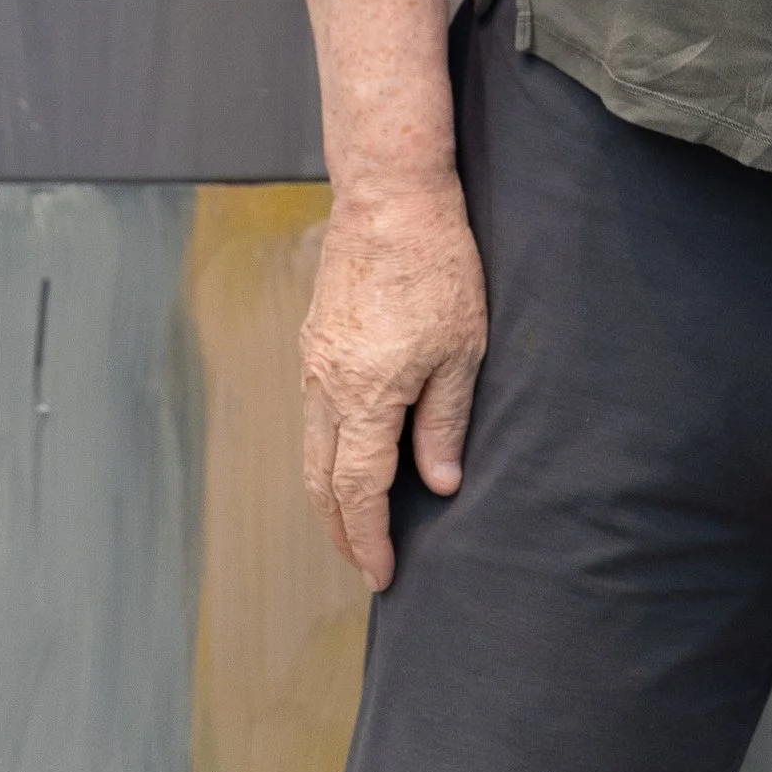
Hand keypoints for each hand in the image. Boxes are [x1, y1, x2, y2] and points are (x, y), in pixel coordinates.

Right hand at [300, 178, 487, 586]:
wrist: (389, 198)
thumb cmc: (437, 267)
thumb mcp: (461, 350)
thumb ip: (445, 422)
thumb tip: (439, 484)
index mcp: (366, 396)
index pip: (359, 491)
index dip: (368, 539)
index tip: (381, 574)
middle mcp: (326, 386)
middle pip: (320, 481)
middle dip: (340, 530)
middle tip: (364, 562)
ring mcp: (313, 361)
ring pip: (310, 449)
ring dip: (329, 493)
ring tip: (355, 521)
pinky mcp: (313, 338)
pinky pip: (312, 413)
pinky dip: (325, 450)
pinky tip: (349, 454)